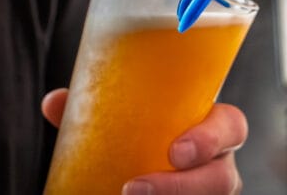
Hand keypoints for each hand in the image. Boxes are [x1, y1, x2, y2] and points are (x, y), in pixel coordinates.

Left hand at [42, 90, 246, 194]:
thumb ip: (96, 108)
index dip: (212, 138)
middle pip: (222, 178)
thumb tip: (55, 102)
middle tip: (135, 188)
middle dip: (185, 187)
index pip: (231, 125)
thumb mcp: (124, 116)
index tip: (176, 150)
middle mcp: (217, 163)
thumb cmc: (142, 133)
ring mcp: (209, 190)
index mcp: (208, 125)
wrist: (137, 164)